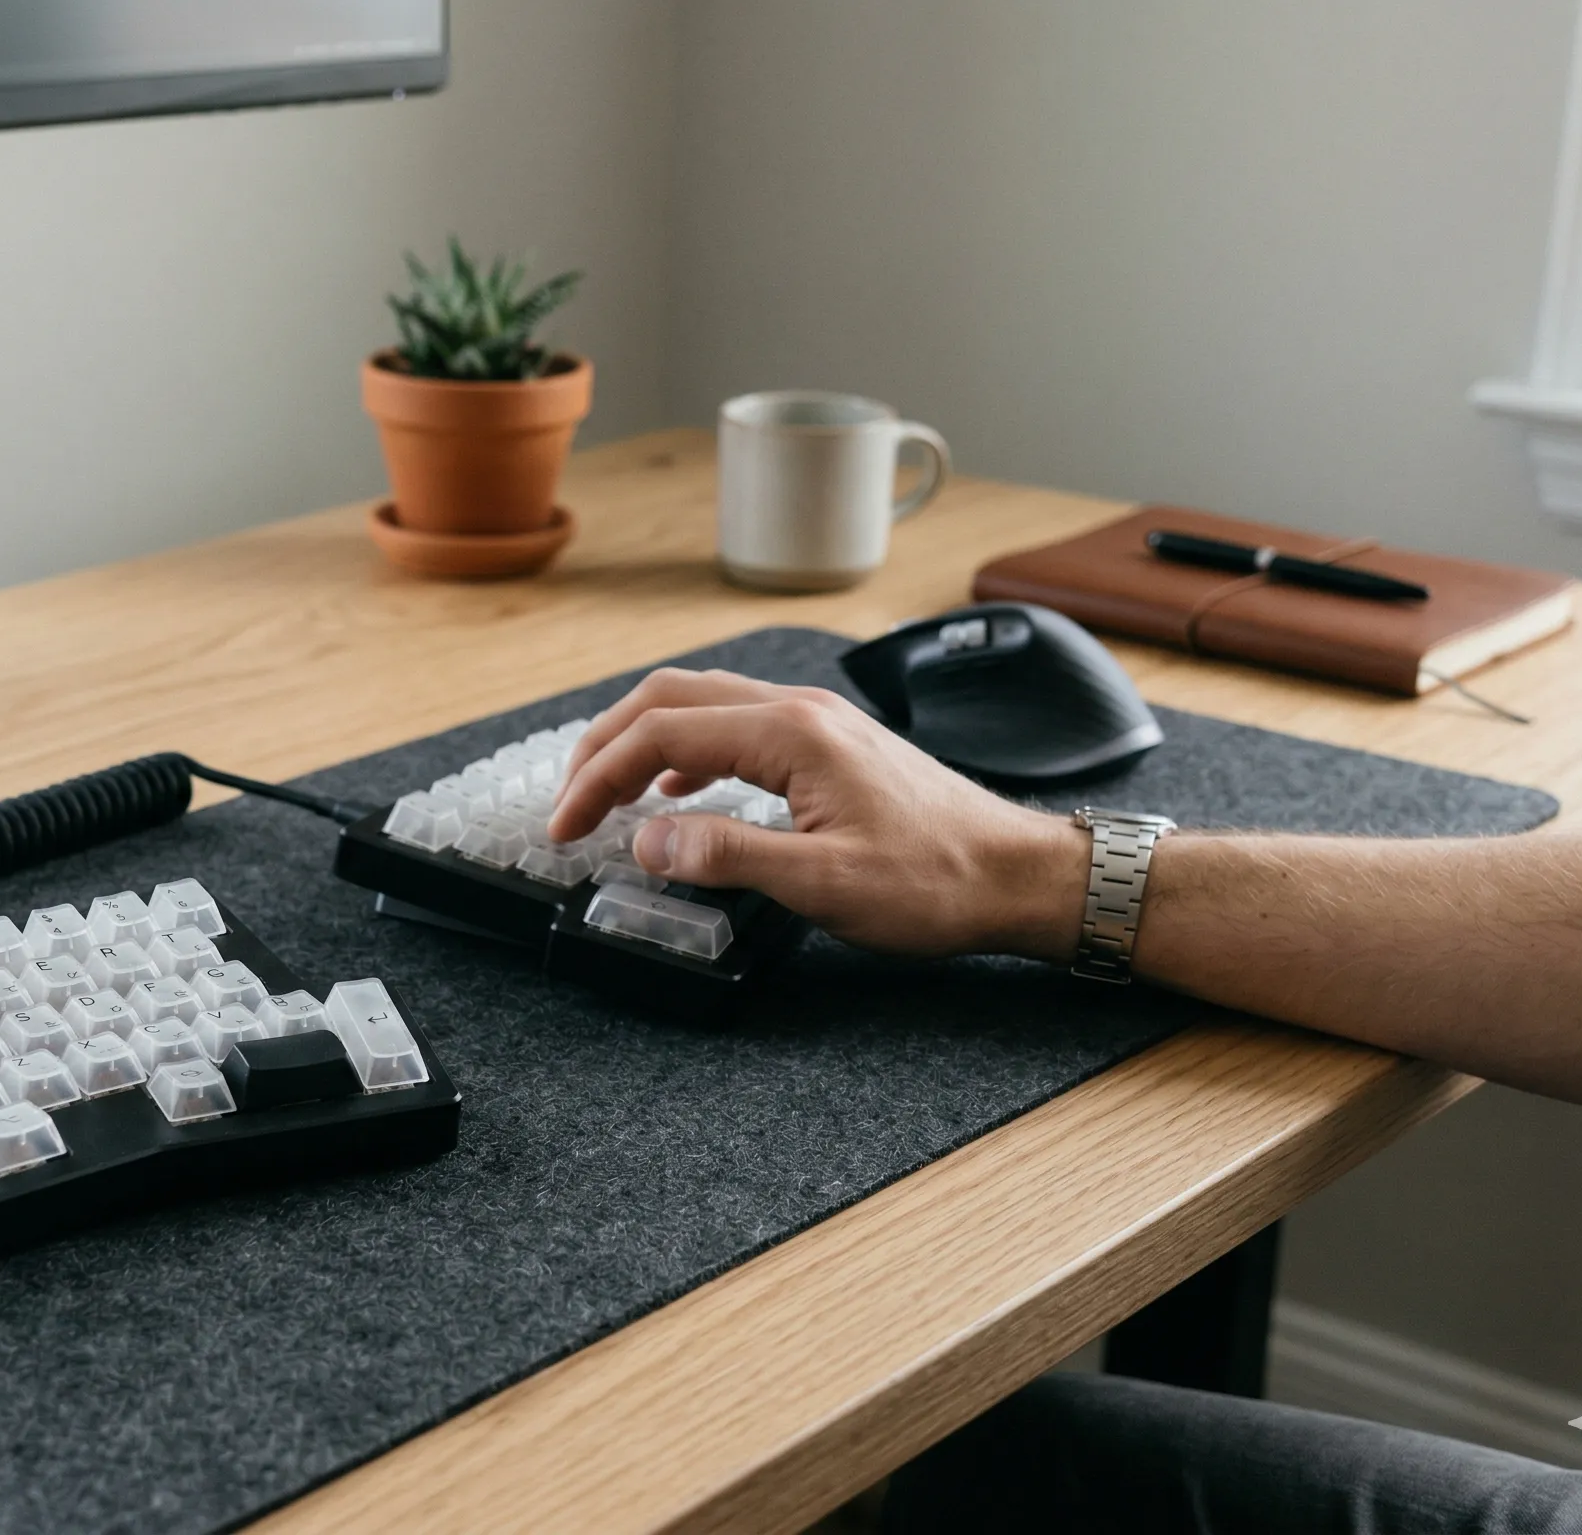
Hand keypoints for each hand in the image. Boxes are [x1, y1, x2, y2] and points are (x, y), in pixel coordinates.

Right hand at [546, 668, 1088, 959]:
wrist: (1018, 875)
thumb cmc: (938, 882)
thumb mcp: (824, 884)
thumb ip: (728, 856)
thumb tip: (647, 842)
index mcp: (791, 733)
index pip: (661, 733)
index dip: (598, 778)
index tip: (563, 827)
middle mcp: (800, 711)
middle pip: (671, 697)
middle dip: (605, 745)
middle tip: (567, 803)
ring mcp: (817, 722)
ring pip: (703, 703)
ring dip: (643, 740)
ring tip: (605, 791)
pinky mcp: (830, 745)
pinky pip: (736, 725)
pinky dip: (687, 749)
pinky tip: (679, 791)